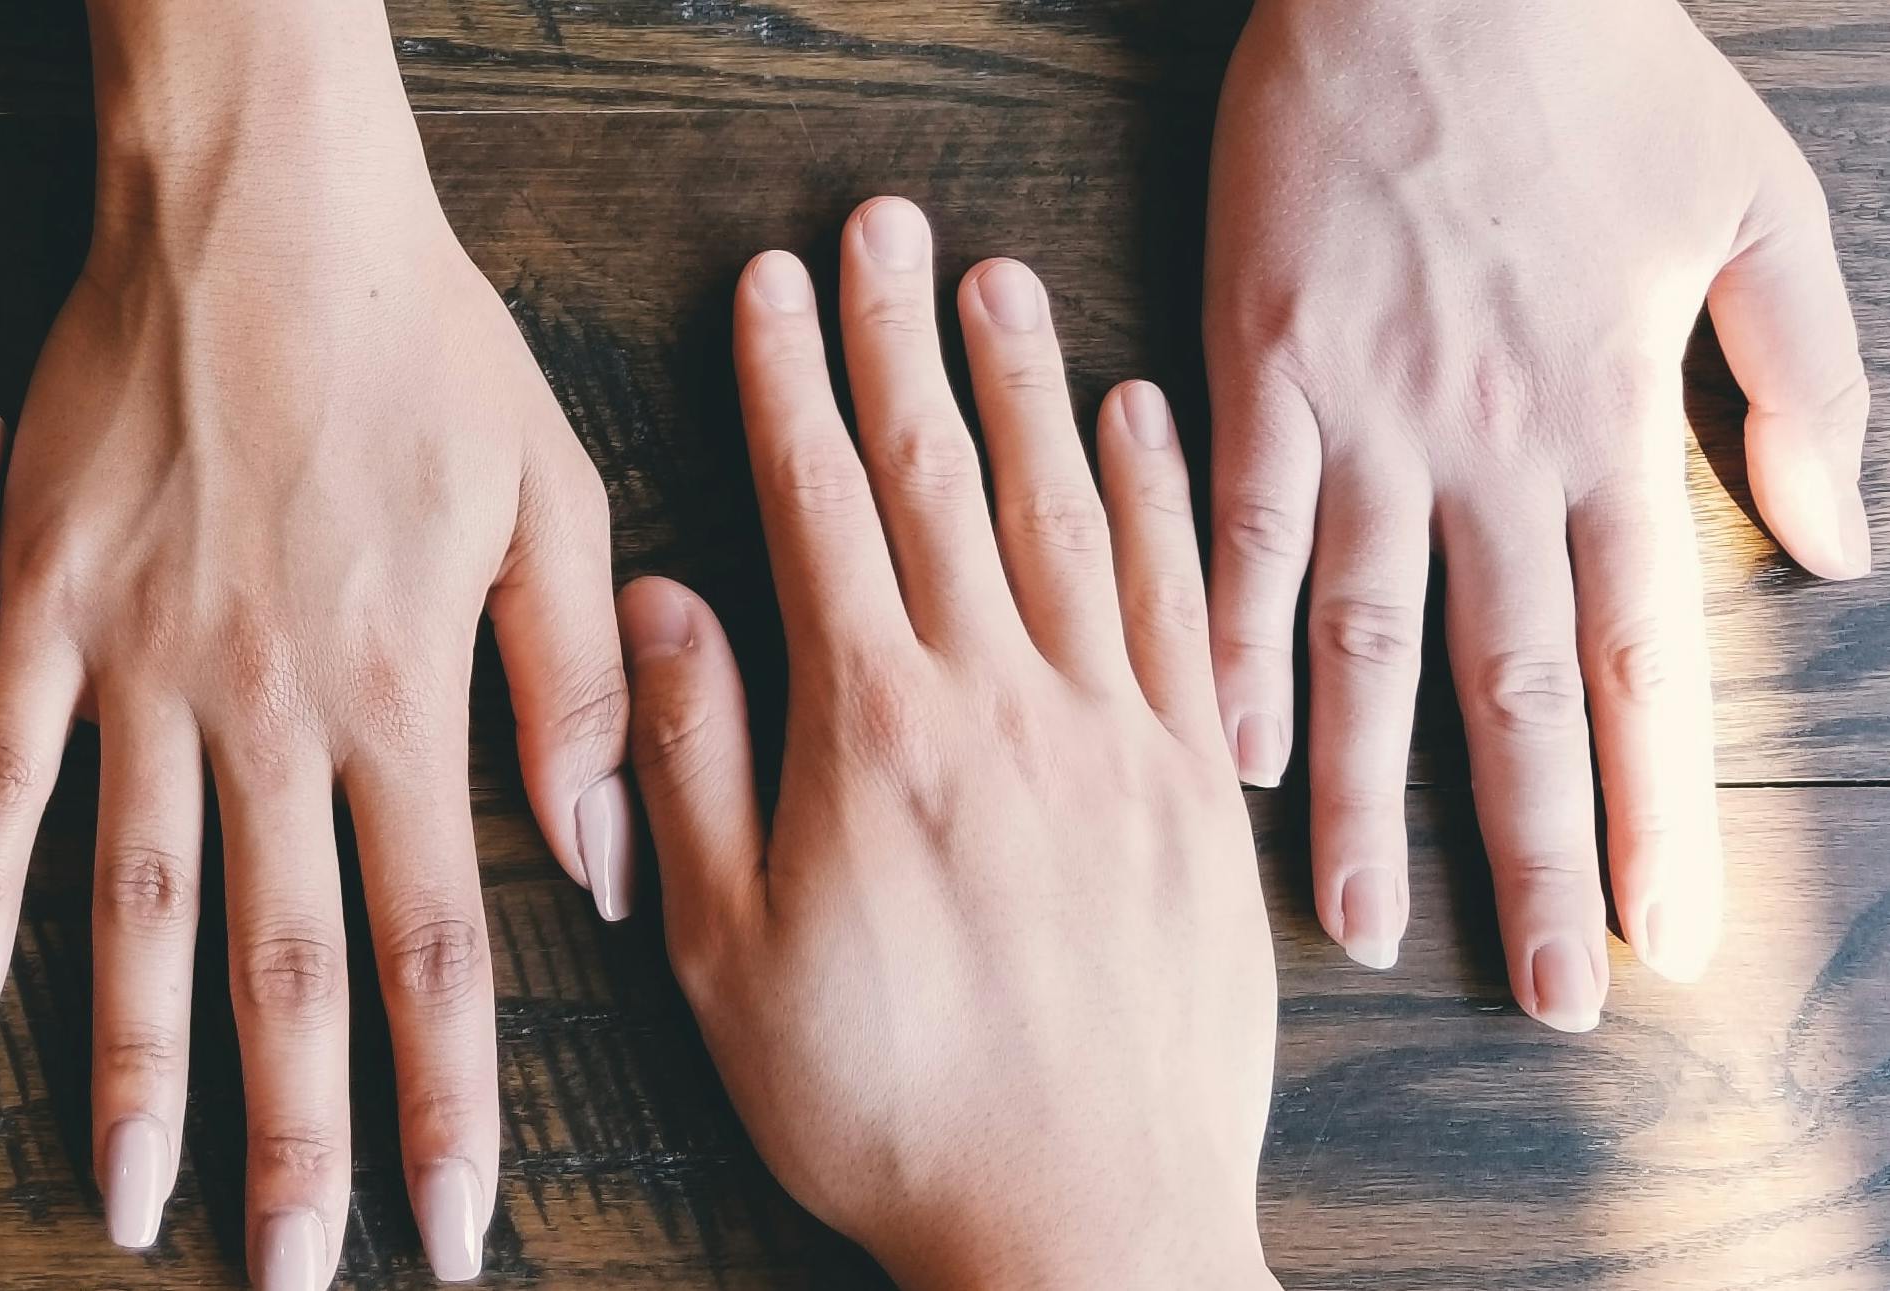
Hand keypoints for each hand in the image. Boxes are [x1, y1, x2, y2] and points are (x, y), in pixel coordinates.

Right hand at [0, 3, 626, 1281]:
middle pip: (283, 964)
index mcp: (400, 690)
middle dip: (295, 1137)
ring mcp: (136, 665)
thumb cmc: (418, 336)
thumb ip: (576, 690)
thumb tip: (600, 871)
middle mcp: (266, 706)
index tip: (450, 1231)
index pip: (434, 946)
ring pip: (132, 907)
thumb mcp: (551, 492)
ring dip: (134, 1068)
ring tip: (133, 1201)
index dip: (445, 1105)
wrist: (250, 197)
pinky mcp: (37, 610)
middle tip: (293, 1275)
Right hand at [634, 205, 1277, 1289]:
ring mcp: (1118, 741)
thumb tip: (658, 602)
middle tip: (886, 231)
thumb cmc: (885, 1110)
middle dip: (902, 343)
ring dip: (1029, 389)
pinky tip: (1141, 427)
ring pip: (1070, 519)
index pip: (820, 512)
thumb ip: (687, 763)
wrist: (1086, 1229)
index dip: (788, 385)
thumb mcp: (724, 952)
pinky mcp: (1196, 794)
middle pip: (945, 481)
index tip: (771, 287)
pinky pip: (1185, 608)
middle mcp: (1006, 707)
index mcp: (874, 736)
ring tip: (1000, 286)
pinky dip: (1162, 501)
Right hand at [1205, 0, 1871, 1024]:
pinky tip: (1224, 752)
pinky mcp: (1258, 367)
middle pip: (1508, 688)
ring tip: (1357, 927)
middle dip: (1533, 854)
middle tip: (1546, 995)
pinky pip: (1239, 533)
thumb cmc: (1595, 72)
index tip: (1669, 936)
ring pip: (1365, 640)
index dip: (1657, 807)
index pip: (1639, 655)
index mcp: (1609, 420)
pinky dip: (1230, 646)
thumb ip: (1805, 381)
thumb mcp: (1757, 207)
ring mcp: (1362, 415)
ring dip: (1363, 796)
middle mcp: (1488, 446)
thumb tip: (1843, 542)